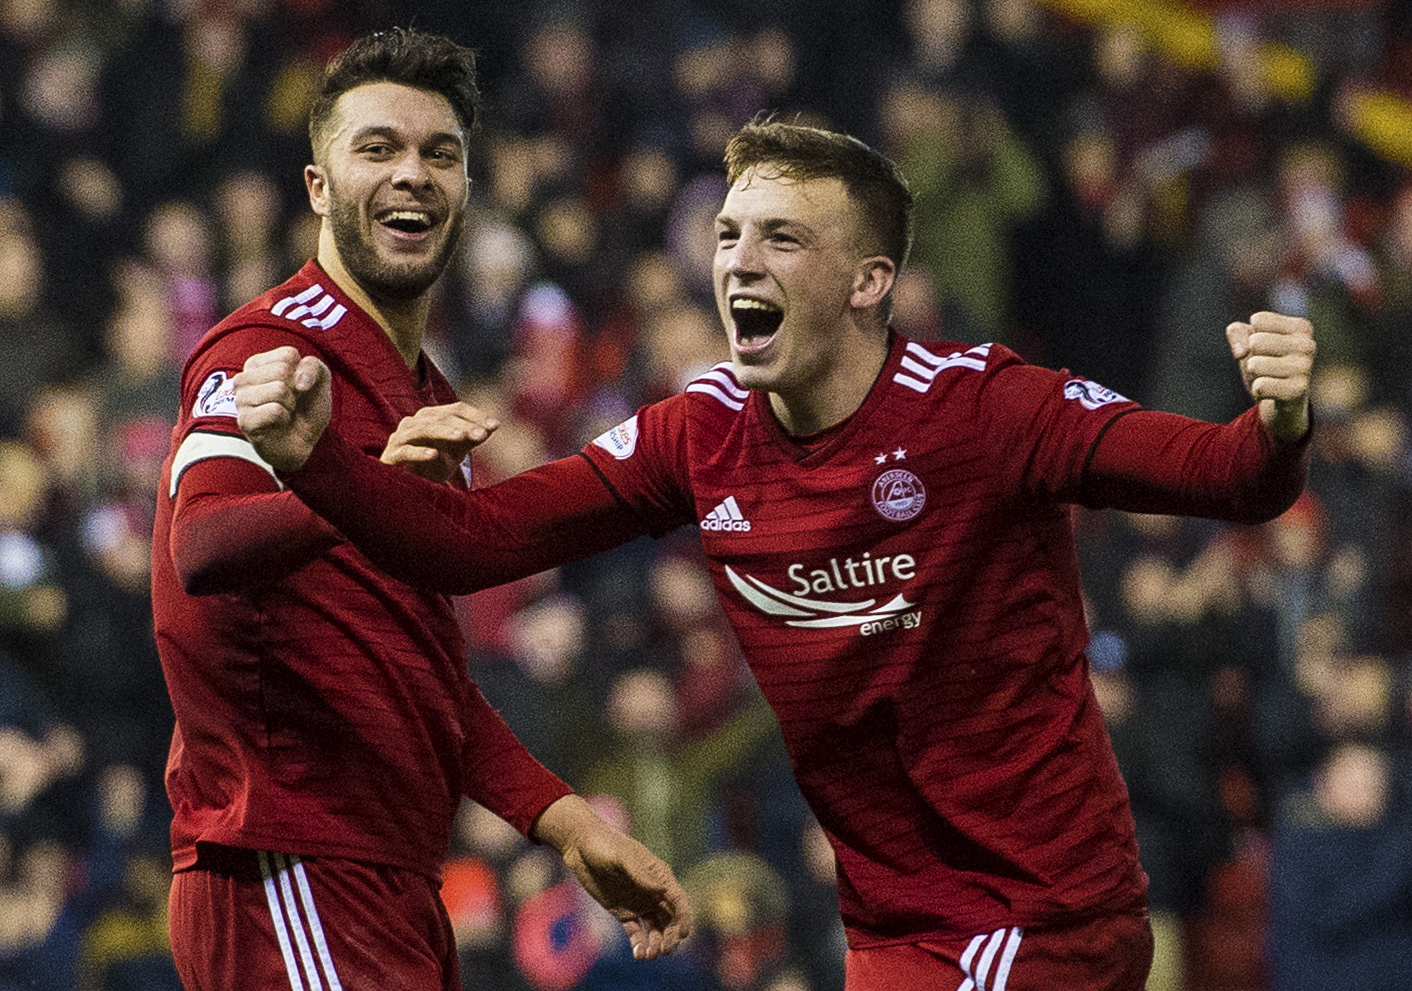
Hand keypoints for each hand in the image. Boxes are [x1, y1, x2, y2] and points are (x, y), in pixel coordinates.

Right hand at [234, 346, 331, 470]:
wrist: (305, 442)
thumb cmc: (307, 408)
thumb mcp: (319, 381)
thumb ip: (313, 366)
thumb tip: (298, 382)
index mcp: (257, 364)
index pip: (288, 355)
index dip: (303, 373)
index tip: (298, 387)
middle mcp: (243, 378)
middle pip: (282, 370)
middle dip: (297, 390)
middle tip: (291, 403)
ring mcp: (240, 400)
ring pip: (278, 389)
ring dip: (290, 404)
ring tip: (284, 413)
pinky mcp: (244, 420)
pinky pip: (275, 411)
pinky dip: (285, 418)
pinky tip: (278, 424)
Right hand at [380, 402, 498, 482]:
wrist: (406, 487)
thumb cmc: (432, 466)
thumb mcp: (456, 451)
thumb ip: (471, 438)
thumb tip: (494, 425)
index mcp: (431, 417)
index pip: (455, 409)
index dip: (475, 415)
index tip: (495, 426)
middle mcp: (414, 422)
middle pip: (441, 417)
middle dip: (464, 425)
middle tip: (482, 434)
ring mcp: (400, 437)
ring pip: (423, 429)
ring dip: (444, 432)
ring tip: (462, 438)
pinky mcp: (391, 455)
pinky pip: (405, 451)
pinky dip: (419, 452)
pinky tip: (434, 456)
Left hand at [532, 795, 691, 959]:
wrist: (580, 847)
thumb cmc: (604, 845)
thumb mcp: (622, 857)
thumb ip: (641, 873)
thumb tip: (662, 891)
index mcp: (658, 876)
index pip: (677, 900)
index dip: (683, 917)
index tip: (682, 934)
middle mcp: (652, 892)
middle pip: (669, 918)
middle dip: (670, 936)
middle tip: (664, 950)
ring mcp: (639, 903)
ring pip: (654, 928)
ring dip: (656, 943)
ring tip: (648, 956)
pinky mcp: (623, 912)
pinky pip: (636, 932)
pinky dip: (639, 944)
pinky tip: (638, 954)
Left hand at [1226, 311, 1314, 441]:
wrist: (1283, 402)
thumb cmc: (1266, 363)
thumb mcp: (1248, 341)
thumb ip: (1237, 332)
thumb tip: (1241, 352)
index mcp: (1301, 327)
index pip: (1257, 320)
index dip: (1250, 336)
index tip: (1265, 348)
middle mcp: (1308, 344)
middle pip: (1255, 341)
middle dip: (1251, 356)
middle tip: (1265, 366)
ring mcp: (1305, 367)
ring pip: (1254, 364)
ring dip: (1253, 374)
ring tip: (1269, 378)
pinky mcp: (1298, 390)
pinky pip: (1260, 385)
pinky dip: (1258, 390)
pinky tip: (1271, 392)